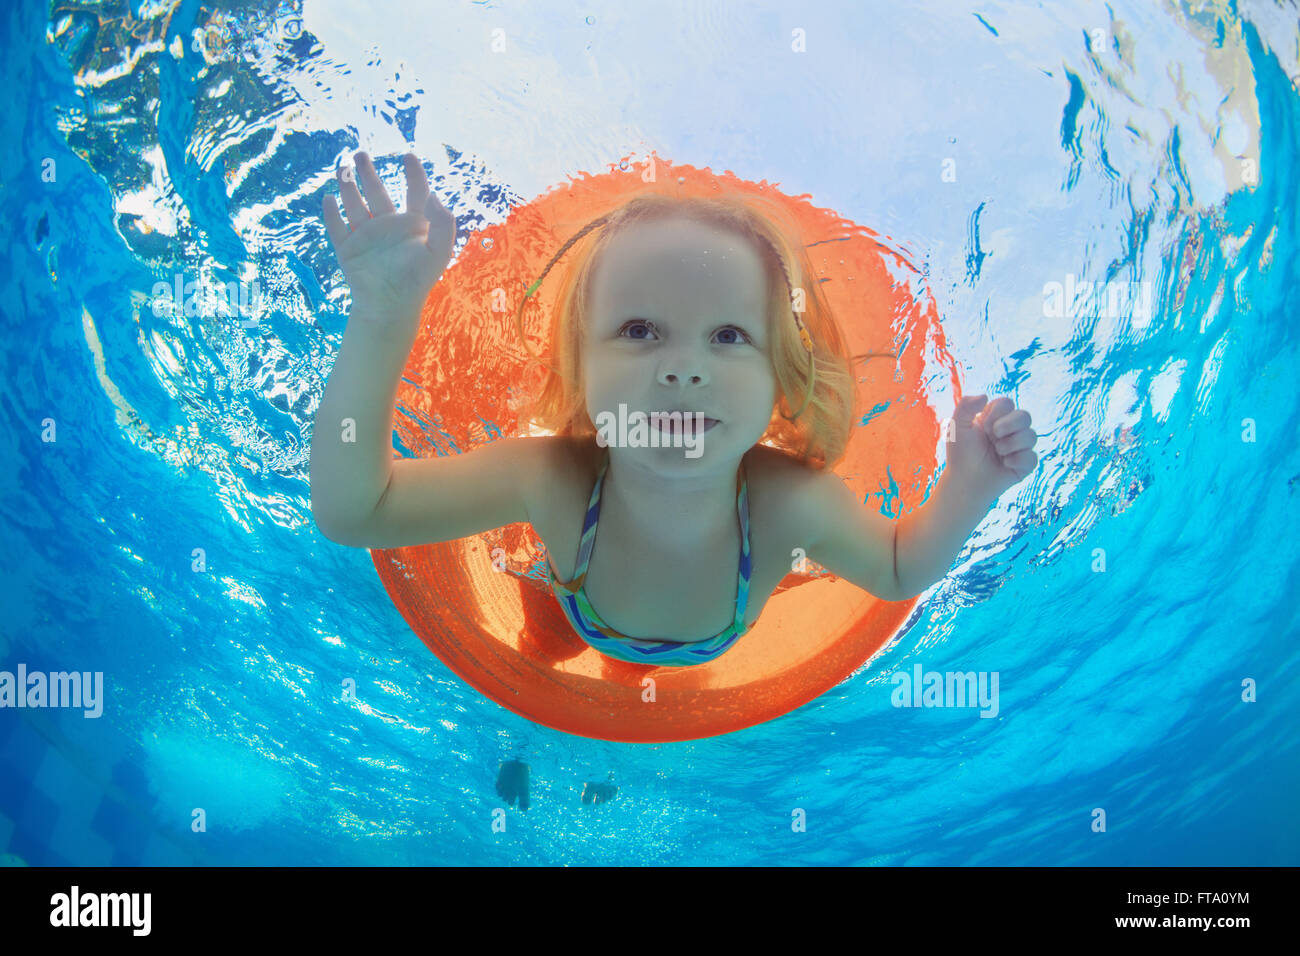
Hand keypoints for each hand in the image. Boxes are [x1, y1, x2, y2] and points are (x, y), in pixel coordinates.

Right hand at [322, 151, 455, 318]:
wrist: (390, 305)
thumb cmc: (418, 279)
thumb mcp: (439, 250)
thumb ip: (443, 222)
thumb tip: (434, 194)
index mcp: (413, 225)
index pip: (415, 193)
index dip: (414, 174)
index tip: (408, 156)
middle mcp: (389, 226)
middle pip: (377, 192)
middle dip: (368, 172)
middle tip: (359, 154)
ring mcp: (367, 236)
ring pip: (355, 205)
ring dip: (348, 187)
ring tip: (342, 168)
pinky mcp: (348, 249)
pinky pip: (337, 227)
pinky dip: (331, 213)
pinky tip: (328, 199)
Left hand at [945, 394, 1038, 504]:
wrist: (964, 482)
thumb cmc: (960, 454)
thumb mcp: (957, 427)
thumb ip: (966, 406)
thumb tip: (985, 396)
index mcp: (996, 419)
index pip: (1007, 403)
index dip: (997, 413)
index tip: (984, 426)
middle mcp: (1010, 431)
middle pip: (1025, 416)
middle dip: (1010, 424)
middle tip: (994, 435)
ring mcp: (1019, 447)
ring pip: (1032, 436)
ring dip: (1011, 444)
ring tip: (997, 452)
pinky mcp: (1025, 464)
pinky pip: (1032, 457)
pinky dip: (1017, 460)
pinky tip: (1005, 465)